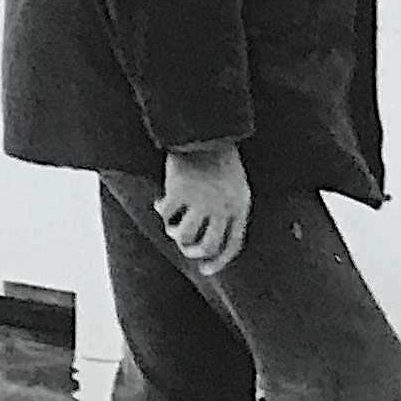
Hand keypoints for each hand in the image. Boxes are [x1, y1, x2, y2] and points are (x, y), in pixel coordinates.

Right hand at [157, 143, 250, 274]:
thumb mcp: (236, 186)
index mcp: (240, 206)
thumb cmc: (220, 159)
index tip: (205, 270)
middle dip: (192, 252)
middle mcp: (223, 207)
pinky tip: (160, 200)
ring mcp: (201, 200)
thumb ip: (229, 212)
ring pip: (183, 236)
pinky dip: (160, 210)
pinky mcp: (179, 192)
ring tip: (171, 223)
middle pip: (207, 246)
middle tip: (183, 247)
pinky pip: (165, 214)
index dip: (219, 262)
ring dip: (174, 233)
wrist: (206, 130)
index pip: (232, 245)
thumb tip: (213, 246)